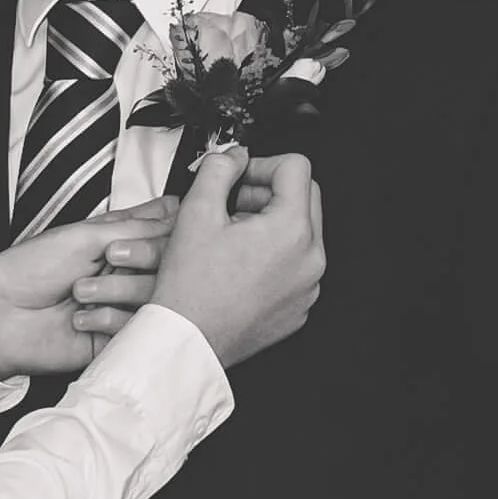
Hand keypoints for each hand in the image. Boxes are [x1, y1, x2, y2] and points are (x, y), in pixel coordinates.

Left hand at [0, 201, 177, 379]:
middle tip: (113, 258)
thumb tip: (178, 216)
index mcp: (119, 242)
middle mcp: (126, 273)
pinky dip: (109, 320)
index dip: (170, 233)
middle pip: (170, 267)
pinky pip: (137, 330)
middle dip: (144, 260)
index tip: (163, 231)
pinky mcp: (117, 338)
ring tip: (81, 291)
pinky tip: (80, 318)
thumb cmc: (29, 269)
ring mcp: (123, 306)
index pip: (166, 232)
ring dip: (119, 291)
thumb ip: (136, 228)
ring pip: (157, 298)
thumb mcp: (84, 236)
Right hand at [150, 149, 323, 367]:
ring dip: (270, 224)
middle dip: (267, 192)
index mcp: (291, 230)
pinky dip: (272, 258)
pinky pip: (295, 268)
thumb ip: (219, 170)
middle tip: (232, 204)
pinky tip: (238, 266)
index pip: (295, 168)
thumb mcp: (197, 213)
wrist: (188, 341)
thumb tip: (233, 157)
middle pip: (303, 197)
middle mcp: (310, 259)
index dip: (262, 163)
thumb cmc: (190, 290)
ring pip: (300, 234)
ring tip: (231, 237)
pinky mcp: (298, 307)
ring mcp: (307, 286)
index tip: (240, 176)